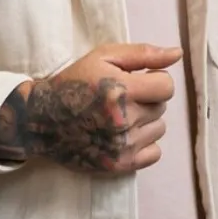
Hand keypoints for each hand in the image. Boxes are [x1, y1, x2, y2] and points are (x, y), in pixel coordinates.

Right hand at [0, 43, 179, 173]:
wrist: (41, 119)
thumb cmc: (74, 82)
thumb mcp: (104, 57)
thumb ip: (143, 54)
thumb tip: (177, 54)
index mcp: (122, 90)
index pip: (167, 86)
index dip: (154, 80)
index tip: (137, 81)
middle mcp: (124, 120)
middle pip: (162, 107)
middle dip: (147, 99)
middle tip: (122, 99)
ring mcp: (122, 146)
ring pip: (159, 128)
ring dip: (145, 121)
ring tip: (120, 117)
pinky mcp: (119, 165)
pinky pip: (155, 153)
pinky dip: (144, 144)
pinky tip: (124, 135)